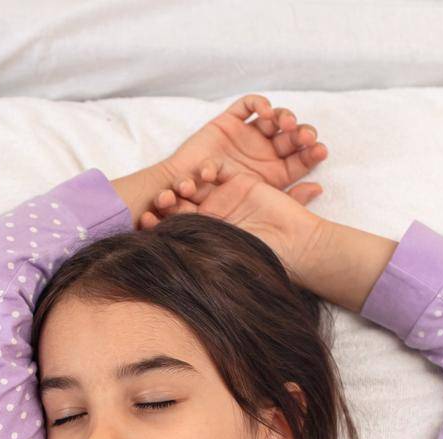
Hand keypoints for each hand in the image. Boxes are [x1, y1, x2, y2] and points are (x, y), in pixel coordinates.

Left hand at [139, 157, 326, 285]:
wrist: (297, 245)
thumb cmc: (262, 258)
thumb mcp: (226, 258)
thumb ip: (198, 252)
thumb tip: (163, 265)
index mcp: (202, 236)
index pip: (173, 226)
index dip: (158, 222)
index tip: (145, 221)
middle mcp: (210, 216)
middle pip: (180, 202)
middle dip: (169, 199)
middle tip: (161, 199)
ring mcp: (224, 197)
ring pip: (196, 184)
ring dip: (186, 182)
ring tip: (182, 185)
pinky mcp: (240, 181)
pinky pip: (219, 170)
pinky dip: (209, 169)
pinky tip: (204, 173)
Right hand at [161, 93, 327, 194]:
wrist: (182, 199)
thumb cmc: (220, 207)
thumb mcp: (262, 205)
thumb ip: (292, 199)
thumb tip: (319, 188)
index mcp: (275, 172)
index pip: (301, 157)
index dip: (312, 151)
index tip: (319, 150)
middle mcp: (264, 152)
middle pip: (291, 134)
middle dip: (301, 131)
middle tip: (304, 135)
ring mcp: (247, 136)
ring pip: (273, 117)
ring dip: (284, 116)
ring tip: (286, 123)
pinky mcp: (228, 123)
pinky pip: (247, 106)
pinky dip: (258, 103)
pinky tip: (266, 111)